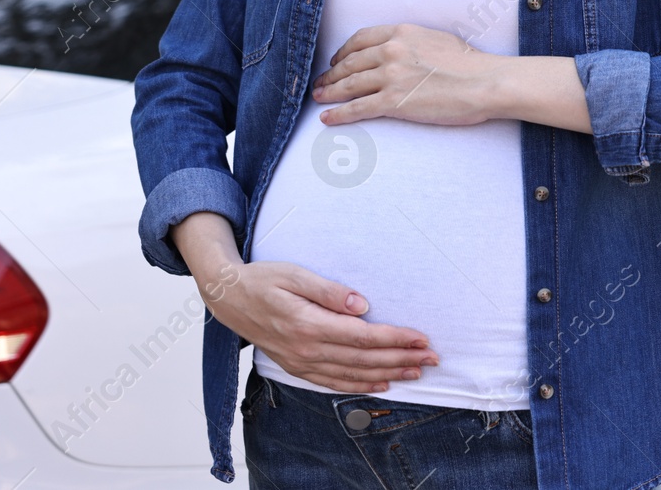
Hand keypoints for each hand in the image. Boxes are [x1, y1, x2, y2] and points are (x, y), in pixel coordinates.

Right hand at [171, 212, 438, 392]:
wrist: (228, 298)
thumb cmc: (264, 279)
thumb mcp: (295, 275)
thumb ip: (329, 291)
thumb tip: (362, 305)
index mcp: (308, 324)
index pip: (363, 337)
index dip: (395, 340)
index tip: (422, 339)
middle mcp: (305, 349)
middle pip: (363, 360)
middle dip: (401, 359)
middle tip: (432, 357)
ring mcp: (300, 362)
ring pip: (352, 374)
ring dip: (387, 374)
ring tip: (416, 371)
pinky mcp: (297, 366)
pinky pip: (333, 382)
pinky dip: (359, 385)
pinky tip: (380, 384)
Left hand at [311, 23, 498, 126]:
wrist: (483, 82)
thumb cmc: (468, 64)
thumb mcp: (435, 39)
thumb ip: (411, 42)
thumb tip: (399, 50)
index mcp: (401, 33)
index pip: (360, 40)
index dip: (343, 52)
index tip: (336, 61)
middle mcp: (390, 51)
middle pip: (350, 63)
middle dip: (331, 75)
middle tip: (321, 83)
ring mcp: (390, 76)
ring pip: (349, 84)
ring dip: (329, 92)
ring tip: (319, 98)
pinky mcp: (393, 101)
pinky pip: (358, 108)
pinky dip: (339, 114)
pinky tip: (328, 118)